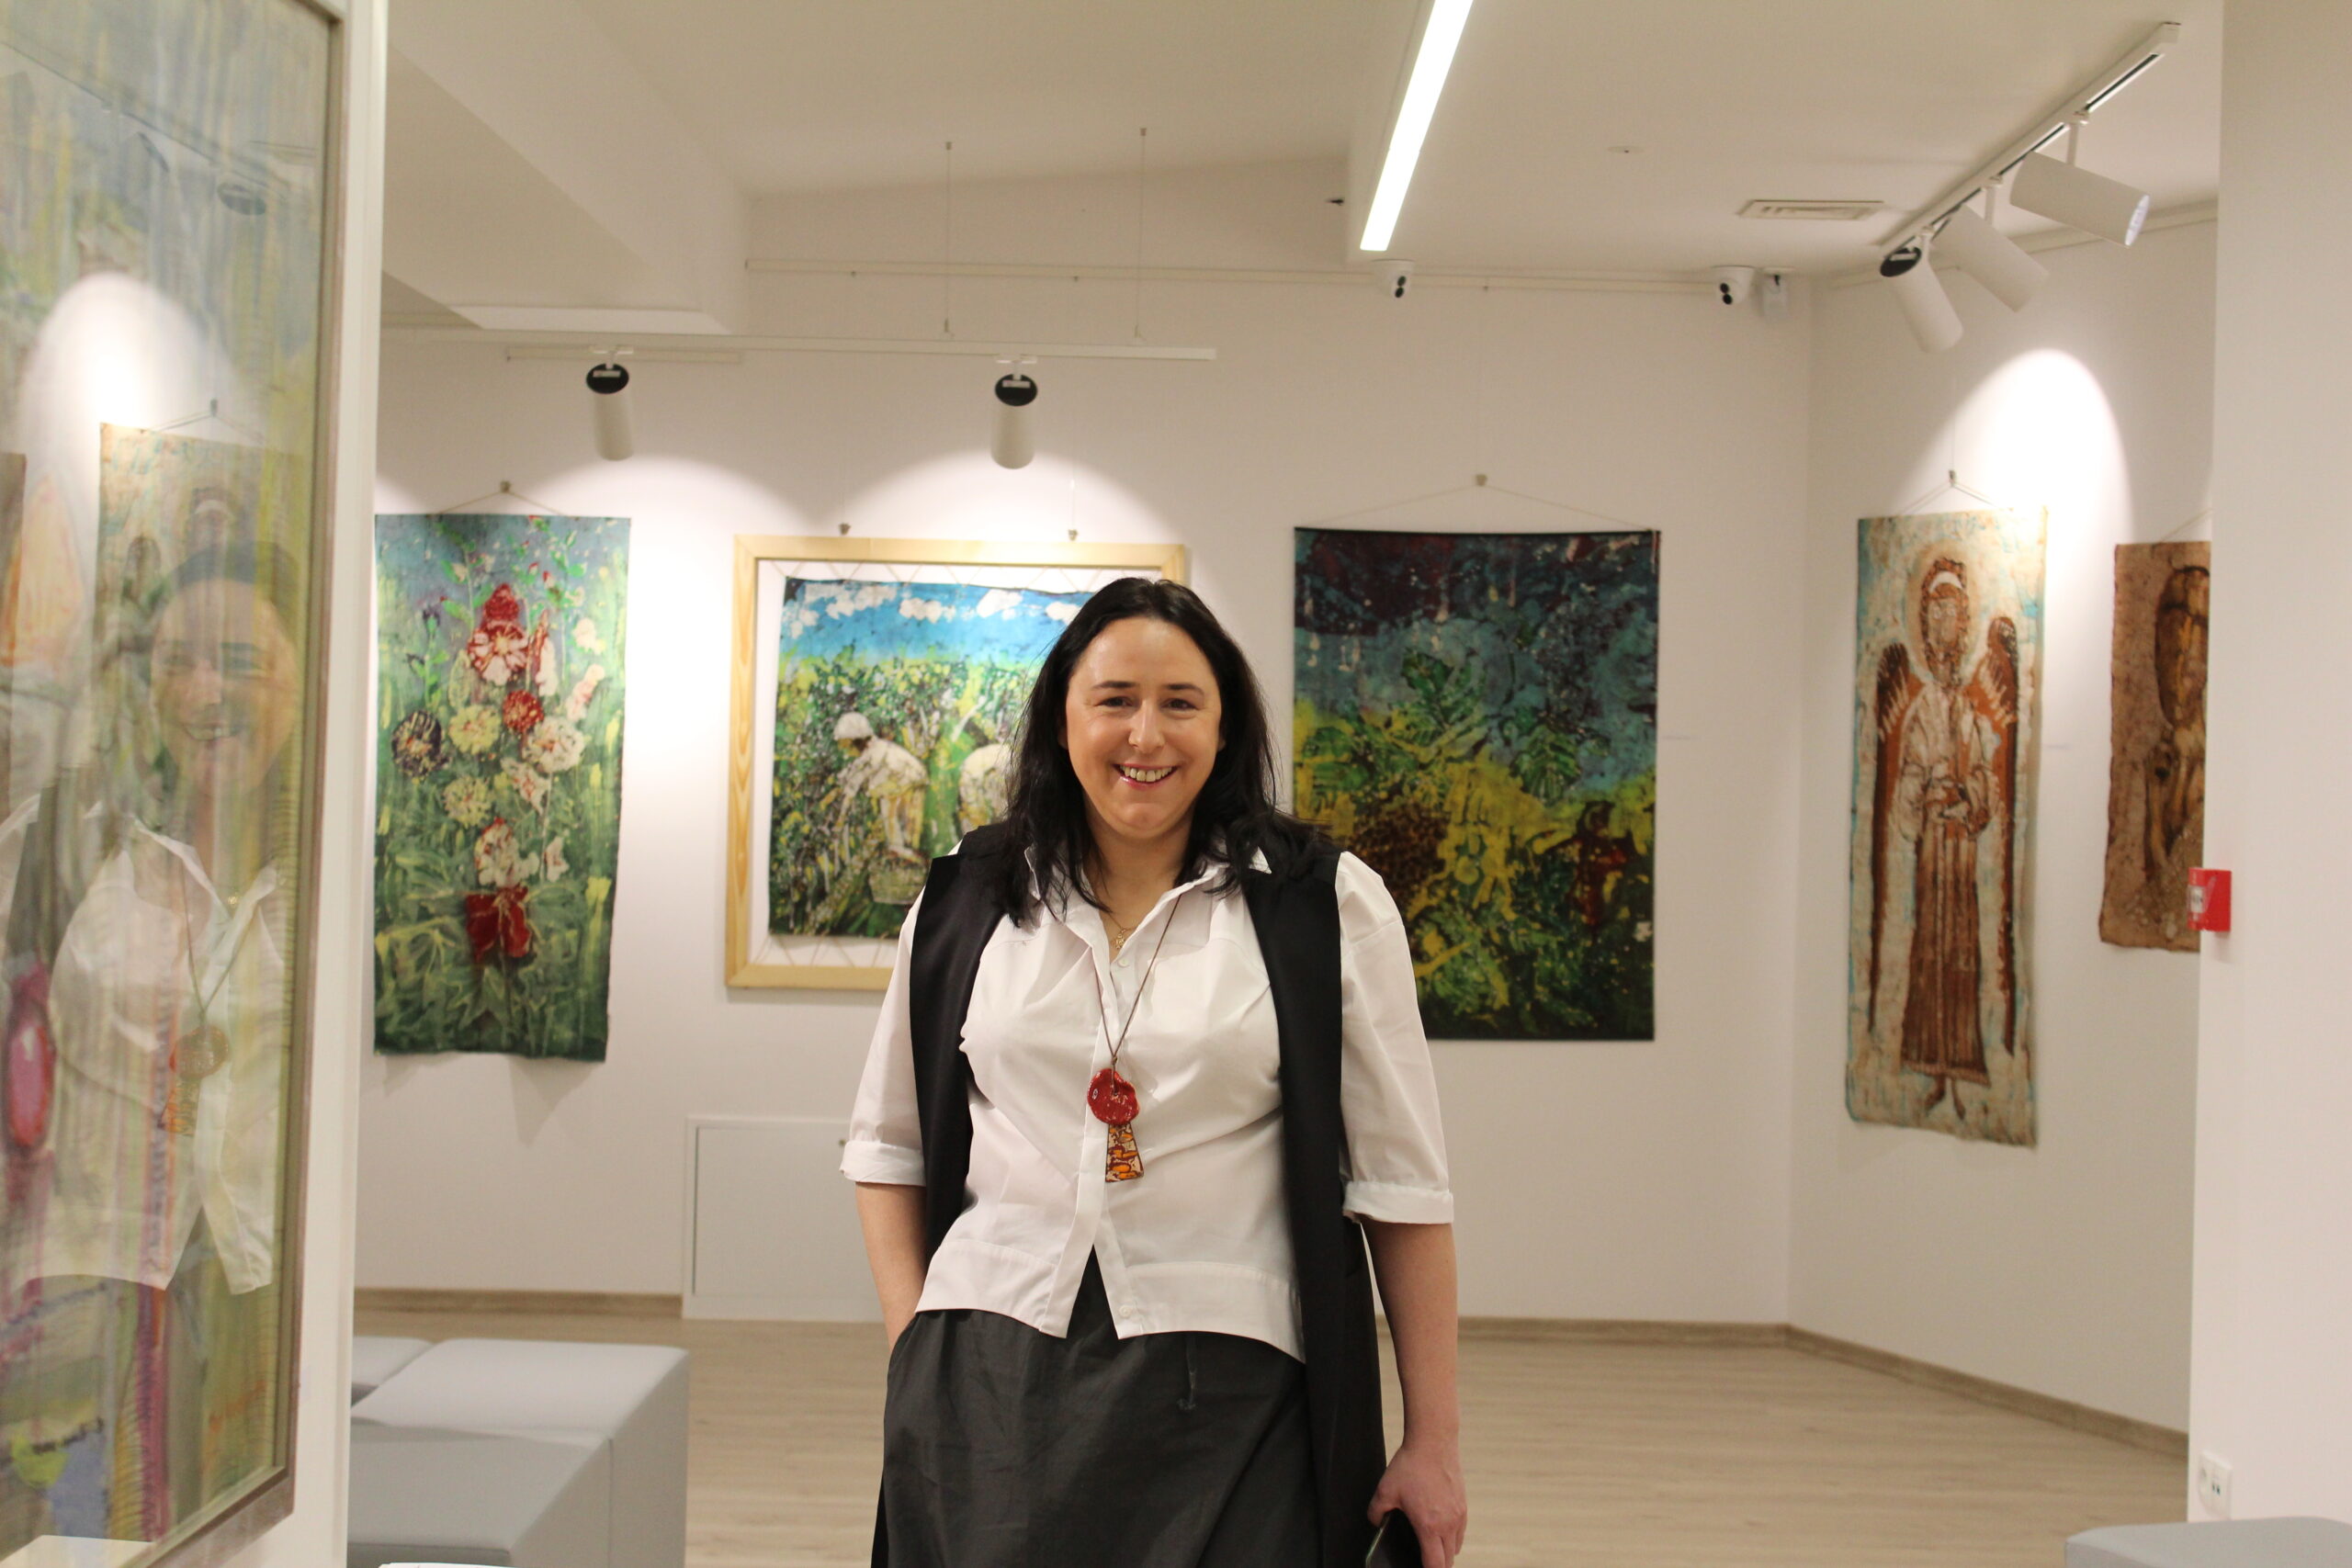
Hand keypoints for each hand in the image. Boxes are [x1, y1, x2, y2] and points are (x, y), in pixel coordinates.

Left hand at [1368, 1437, 1466, 1567]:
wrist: (1433, 1442)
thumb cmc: (1410, 1465)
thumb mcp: (1384, 1491)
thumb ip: (1376, 1513)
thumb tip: (1376, 1523)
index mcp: (1429, 1526)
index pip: (1435, 1564)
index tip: (1418, 1567)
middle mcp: (1448, 1524)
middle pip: (1448, 1560)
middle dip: (1436, 1565)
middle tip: (1422, 1560)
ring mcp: (1459, 1515)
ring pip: (1456, 1547)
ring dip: (1445, 1553)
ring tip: (1431, 1549)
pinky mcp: (1463, 1504)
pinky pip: (1460, 1532)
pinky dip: (1451, 1538)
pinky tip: (1439, 1531)